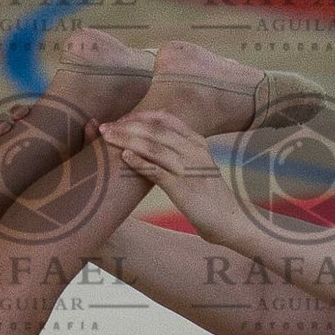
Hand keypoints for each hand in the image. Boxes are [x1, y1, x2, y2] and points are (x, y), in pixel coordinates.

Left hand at [100, 110, 235, 235]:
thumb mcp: (197, 166)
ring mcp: (188, 167)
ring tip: (107, 138)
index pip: (165, 119)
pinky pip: (157, 171)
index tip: (122, 119)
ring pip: (153, 147)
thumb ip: (180, 153)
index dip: (140, 116)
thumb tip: (154, 146)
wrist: (229, 218)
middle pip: (155, 130)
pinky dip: (139, 162)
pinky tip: (125, 157)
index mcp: (197, 141)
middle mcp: (193, 150)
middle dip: (127, 126)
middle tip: (105, 127)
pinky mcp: (183, 187)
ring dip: (127, 140)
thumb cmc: (208, 195)